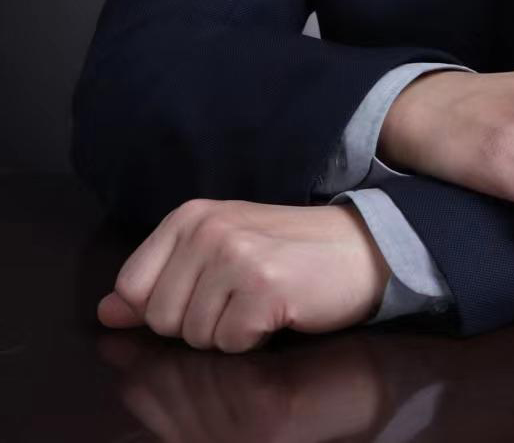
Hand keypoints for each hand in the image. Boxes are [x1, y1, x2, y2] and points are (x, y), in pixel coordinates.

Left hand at [96, 199, 391, 352]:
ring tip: (261, 302)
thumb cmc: (288, 253)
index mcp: (190, 215)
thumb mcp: (218, 253)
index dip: (165, 308)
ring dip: (229, 333)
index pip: (131, 288)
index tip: (206, 293)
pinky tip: (278, 312)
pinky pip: (230, 344)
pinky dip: (254, 340)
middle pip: (160, 319)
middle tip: (241, 297)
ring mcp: (235, 255)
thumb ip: (159, 279)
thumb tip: (107, 311)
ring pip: (195, 337)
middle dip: (199, 324)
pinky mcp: (263, 287)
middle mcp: (208, 228)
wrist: (360, 248)